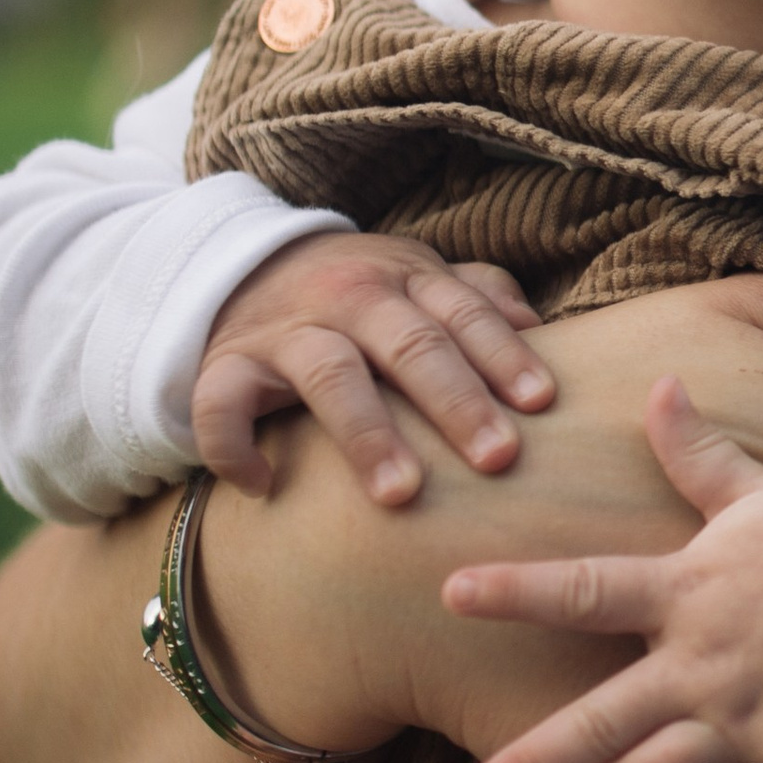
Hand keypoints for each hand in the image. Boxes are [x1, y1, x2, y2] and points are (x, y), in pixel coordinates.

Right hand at [196, 229, 553, 507]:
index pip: (463, 313)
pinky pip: (221, 404)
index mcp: (407, 278)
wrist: (244, 269)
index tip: (541, 403)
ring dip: (367, 432)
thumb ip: (479, 300)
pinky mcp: (226, 364)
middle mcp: (349, 297)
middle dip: (454, 400)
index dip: (503, 355)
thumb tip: (541, 332)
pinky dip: (234, 445)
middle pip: (409, 344)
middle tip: (496, 457)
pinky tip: (264, 486)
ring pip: (329, 374)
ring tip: (402, 493)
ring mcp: (286, 330)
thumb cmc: (360, 295)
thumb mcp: (419, 280)